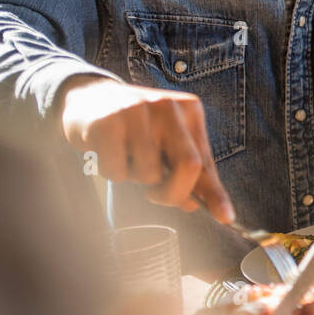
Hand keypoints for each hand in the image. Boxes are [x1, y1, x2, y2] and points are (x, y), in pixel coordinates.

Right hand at [58, 75, 233, 219]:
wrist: (87, 97)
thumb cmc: (133, 126)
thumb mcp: (166, 141)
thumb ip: (184, 170)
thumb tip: (195, 204)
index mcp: (189, 110)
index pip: (205, 160)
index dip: (215, 193)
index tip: (225, 217)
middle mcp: (167, 107)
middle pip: (188, 165)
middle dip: (174, 194)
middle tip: (155, 195)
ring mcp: (136, 112)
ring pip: (149, 174)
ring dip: (134, 178)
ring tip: (126, 157)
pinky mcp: (107, 123)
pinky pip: (116, 171)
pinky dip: (111, 172)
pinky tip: (107, 152)